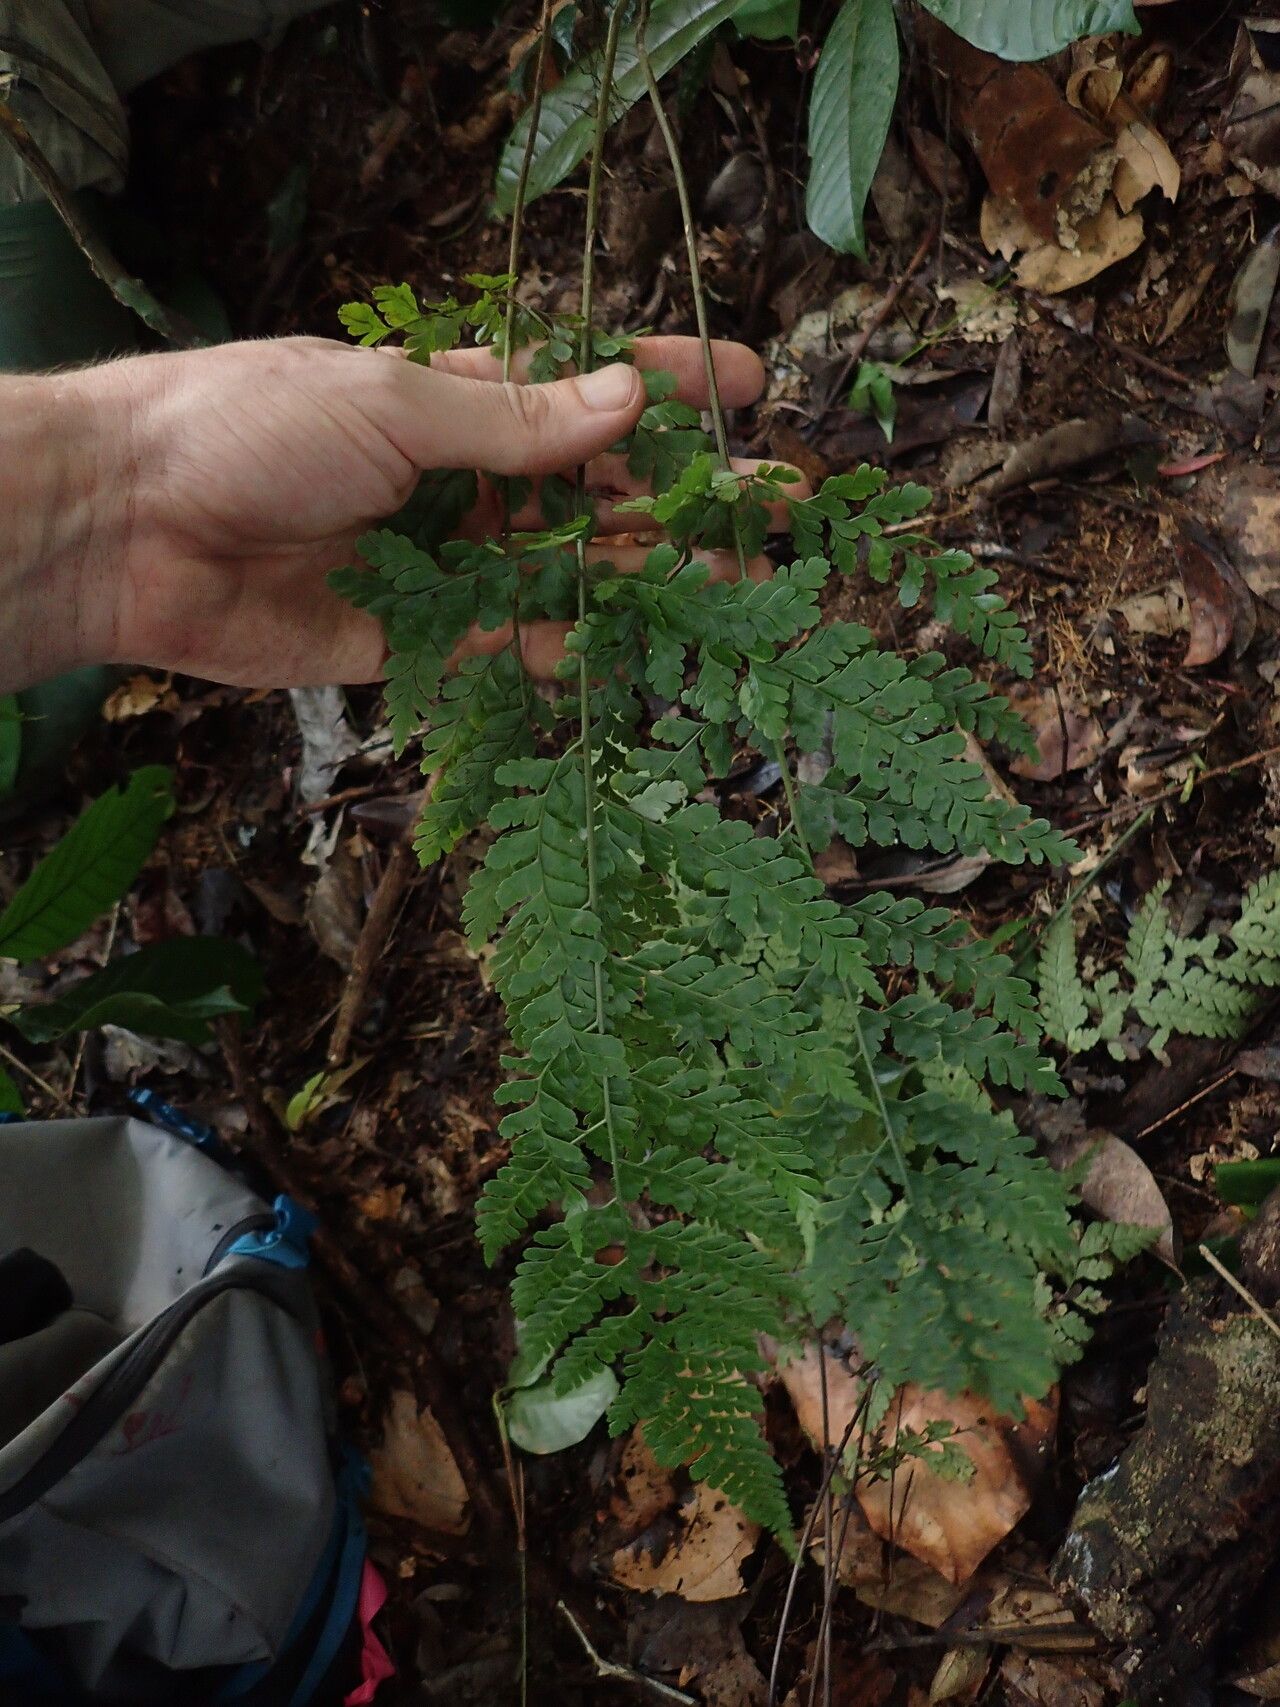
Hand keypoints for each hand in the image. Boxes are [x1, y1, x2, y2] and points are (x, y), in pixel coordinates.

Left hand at [4, 334, 775, 693]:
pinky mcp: (414, 639)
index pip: (581, 390)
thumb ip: (515, 424)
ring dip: (639, 578)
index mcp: (453, 401)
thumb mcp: (394, 404)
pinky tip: (617, 650)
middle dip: (676, 497)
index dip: (663, 387)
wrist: (133, 526)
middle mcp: (459, 481)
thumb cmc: (251, 427)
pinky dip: (558, 649)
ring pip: (561, 573)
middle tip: (768, 509)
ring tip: (725, 585)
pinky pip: (504, 646)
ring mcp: (443, 563)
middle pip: (589, 493)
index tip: (746, 386)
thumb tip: (626, 401)